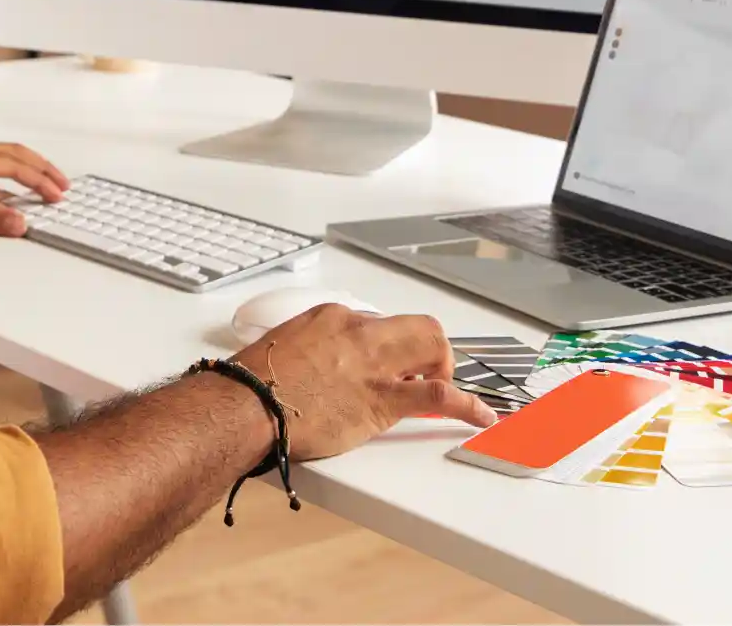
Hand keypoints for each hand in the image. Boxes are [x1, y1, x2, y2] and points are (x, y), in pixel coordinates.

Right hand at [233, 304, 495, 458]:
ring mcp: (375, 364)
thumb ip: (311, 346)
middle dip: (430, 350)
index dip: (386, 349)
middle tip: (421, 374)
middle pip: (418, 327)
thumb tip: (322, 362)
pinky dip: (467, 406)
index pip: (378, 323)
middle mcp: (360, 332)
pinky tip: (481, 416)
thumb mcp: (284, 344)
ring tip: (445, 390)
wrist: (249, 404)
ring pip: (434, 347)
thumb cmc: (256, 381)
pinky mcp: (383, 401)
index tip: (384, 366)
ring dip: (445, 369)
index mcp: (334, 315)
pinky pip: (438, 397)